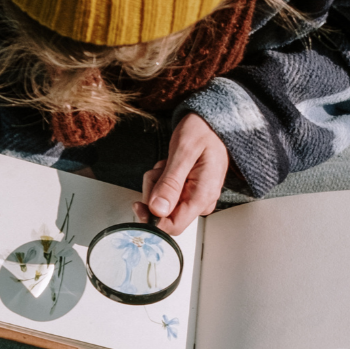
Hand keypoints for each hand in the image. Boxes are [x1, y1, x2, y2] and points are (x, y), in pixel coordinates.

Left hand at [137, 113, 227, 234]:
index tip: (139, 204)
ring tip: (167, 164)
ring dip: (156, 183)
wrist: (210, 122)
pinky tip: (169, 166)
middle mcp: (201, 201)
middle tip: (160, 169)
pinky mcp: (188, 193)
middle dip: (153, 192)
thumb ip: (170, 183)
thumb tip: (158, 211)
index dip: (152, 220)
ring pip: (161, 204)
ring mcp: (194, 198)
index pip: (174, 226)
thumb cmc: (201, 132)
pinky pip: (165, 194)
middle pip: (164, 215)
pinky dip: (160, 179)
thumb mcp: (183, 152)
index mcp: (203, 195)